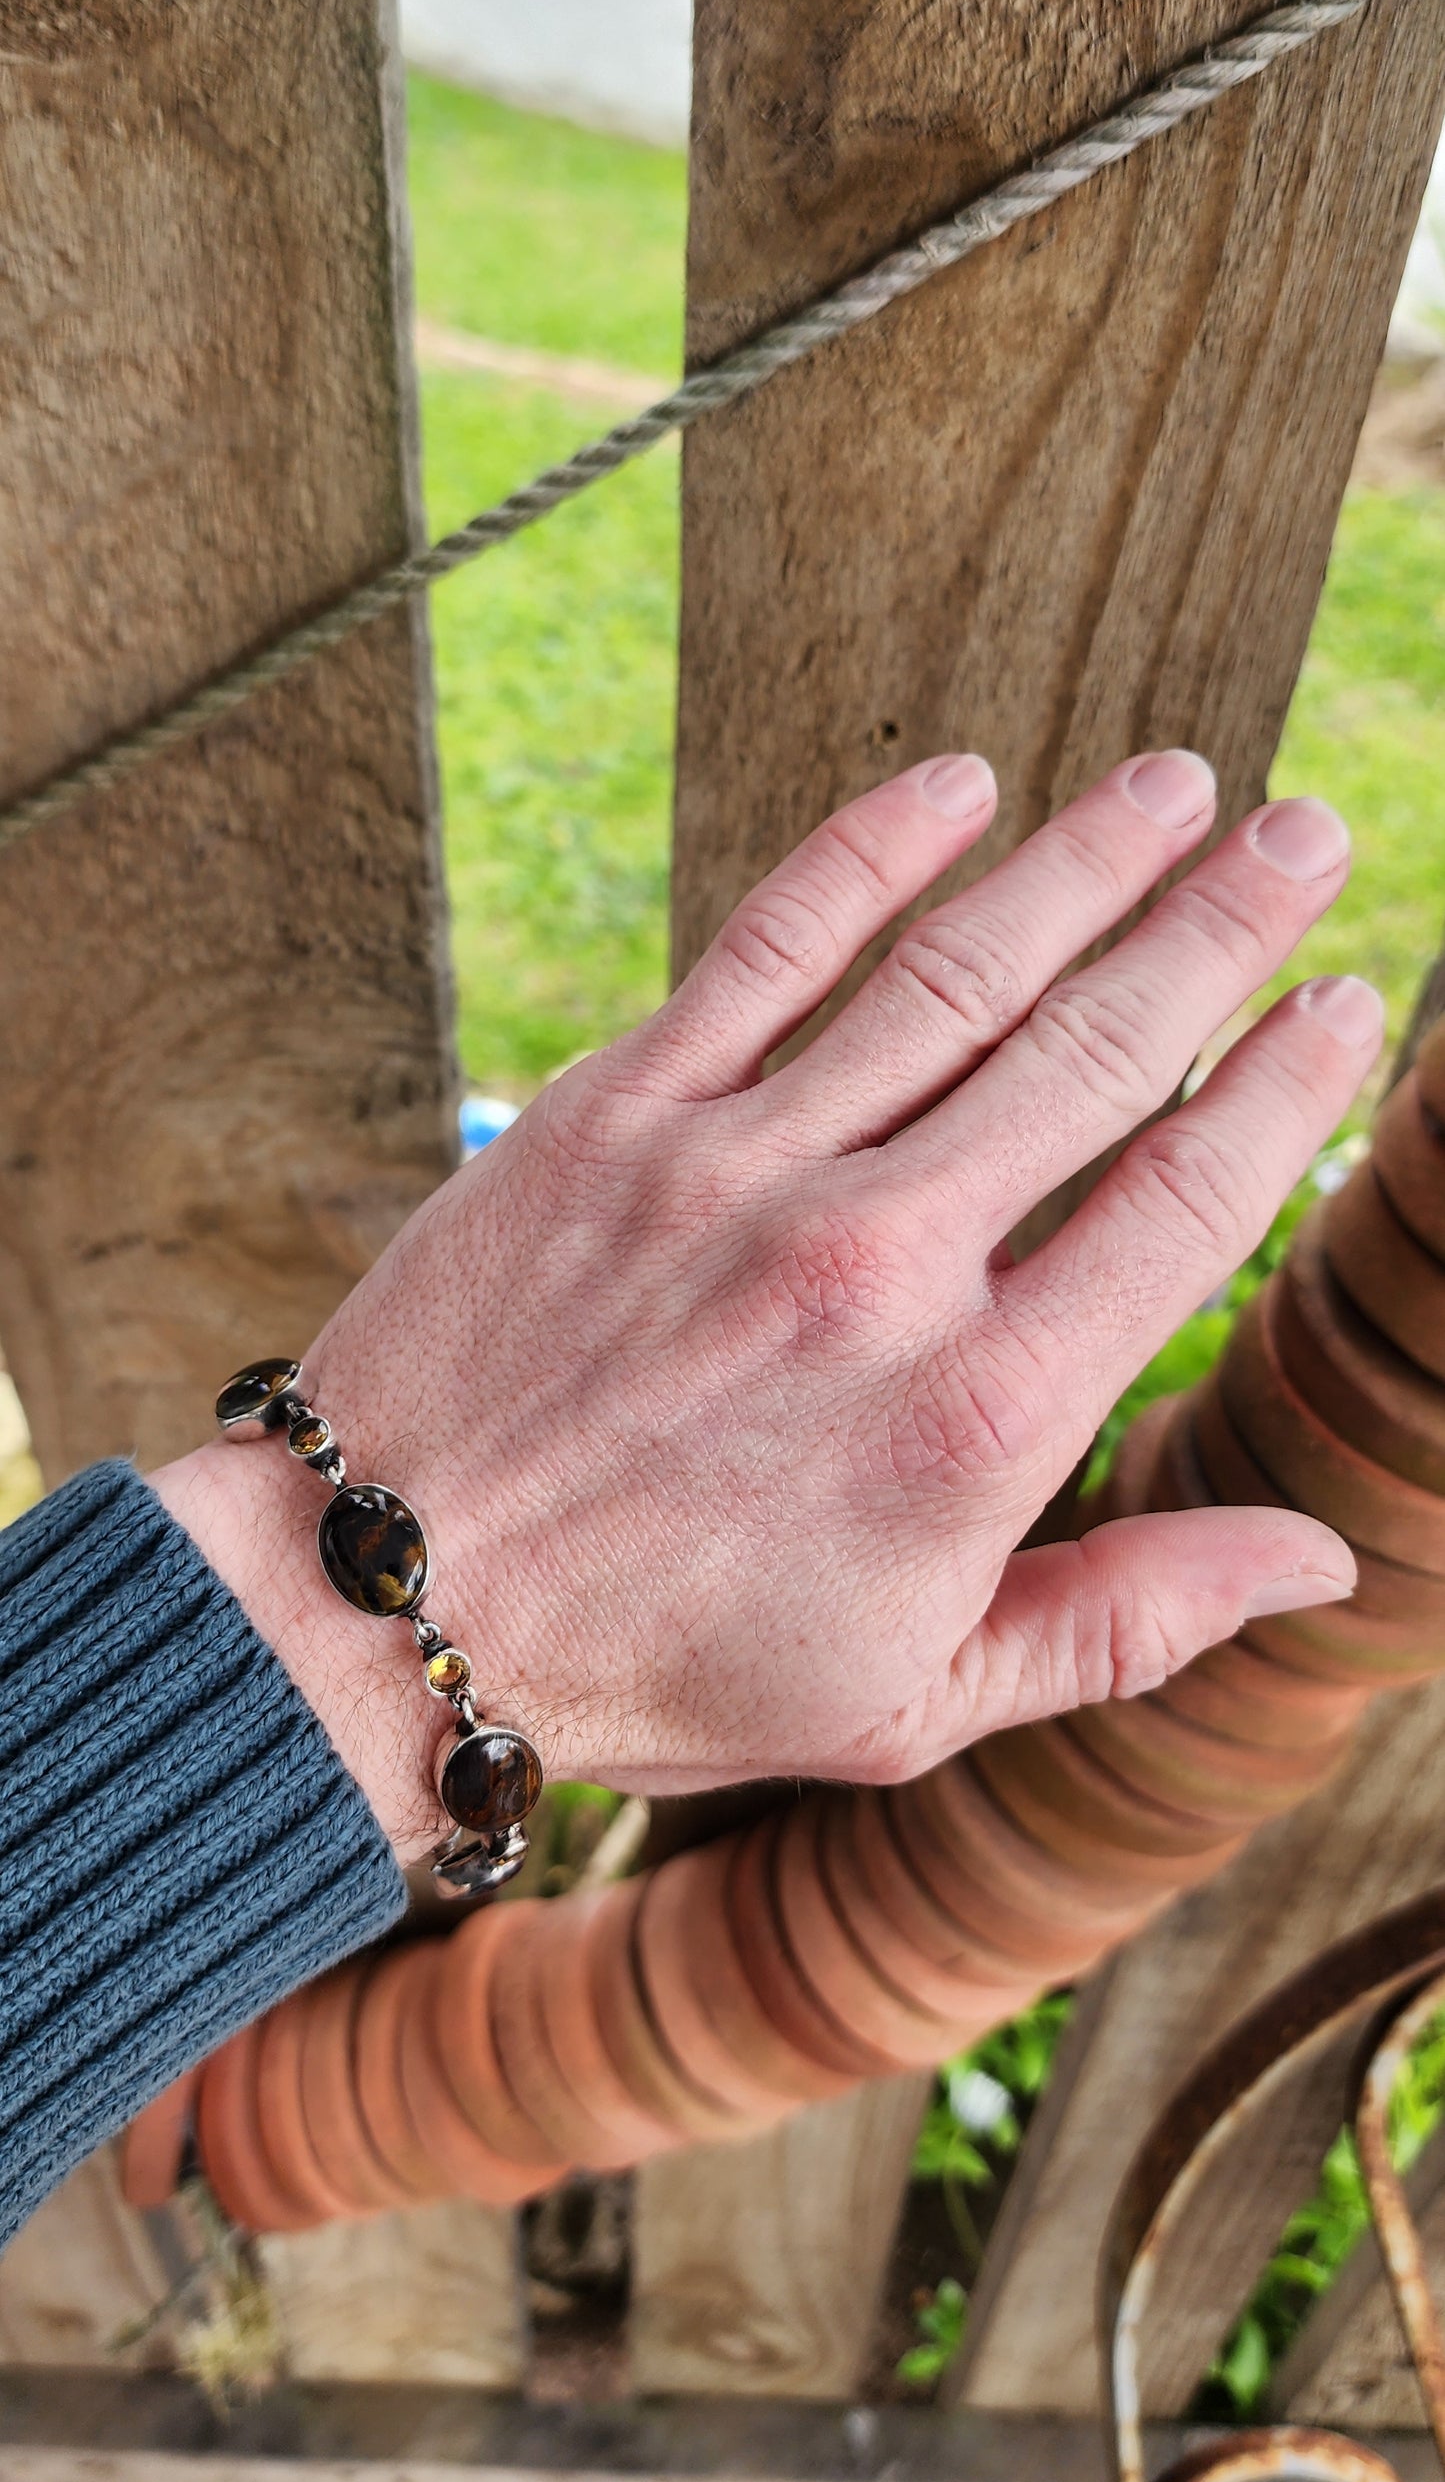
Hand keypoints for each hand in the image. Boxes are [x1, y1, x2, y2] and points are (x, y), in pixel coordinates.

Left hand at [154, 750, 1378, 1857]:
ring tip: (1181, 783)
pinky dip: (873, 850)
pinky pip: (773, 943)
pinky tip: (960, 783)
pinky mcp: (624, 1108)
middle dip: (1226, 926)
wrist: (396, 1604)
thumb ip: (1133, 1614)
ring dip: (1088, 862)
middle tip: (1310, 831)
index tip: (1349, 1000)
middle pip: (1103, 1050)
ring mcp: (749, 1169)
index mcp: (984, 1410)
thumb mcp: (920, 1698)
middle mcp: (887, 1264)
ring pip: (962, 972)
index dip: (1289, 1083)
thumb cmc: (668, 1665)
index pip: (1190, 1199)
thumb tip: (1326, 1555)